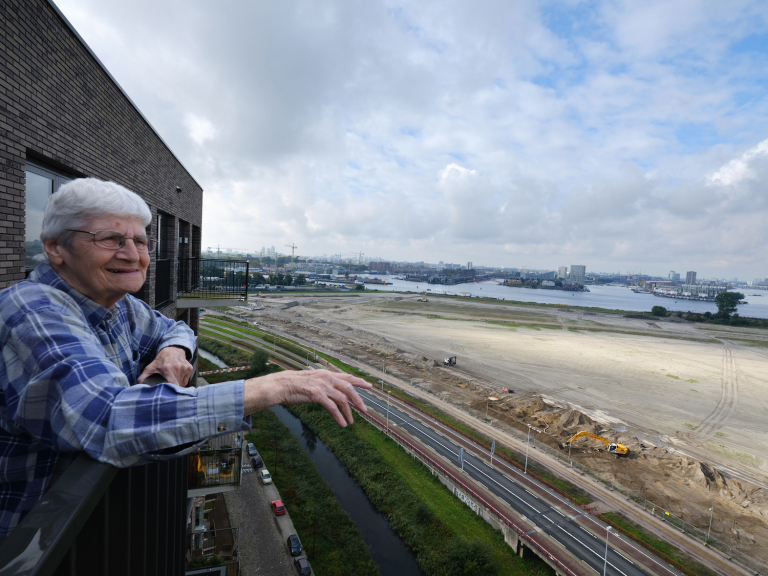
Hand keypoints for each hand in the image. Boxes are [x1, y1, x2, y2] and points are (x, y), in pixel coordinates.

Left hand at [138, 346, 192, 386]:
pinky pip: (186, 380)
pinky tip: (177, 375)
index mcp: (168, 369)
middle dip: (172, 387)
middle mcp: (178, 368)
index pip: (173, 385)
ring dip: (177, 383)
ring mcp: (184, 367)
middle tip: (167, 384)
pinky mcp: (189, 368)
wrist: (172, 350)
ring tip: (172, 378)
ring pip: (182, 383)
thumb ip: (143, 377)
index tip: (167, 392)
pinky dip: (182, 380)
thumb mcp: (150, 367)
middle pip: (177, 385)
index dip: (170, 390)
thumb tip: (138, 385)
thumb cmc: (161, 360)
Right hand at [243, 369, 371, 426]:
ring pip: (342, 398)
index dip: (359, 381)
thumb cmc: (292, 385)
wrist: (278, 386)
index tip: (369, 385)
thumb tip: (331, 391)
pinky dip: (339, 416)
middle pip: (348, 387)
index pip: (346, 376)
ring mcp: (321, 385)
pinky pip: (332, 407)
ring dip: (349, 411)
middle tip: (365, 410)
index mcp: (325, 374)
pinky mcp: (316, 394)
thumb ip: (322, 385)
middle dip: (358, 399)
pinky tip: (342, 423)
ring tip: (352, 422)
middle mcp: (325, 377)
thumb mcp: (311, 381)